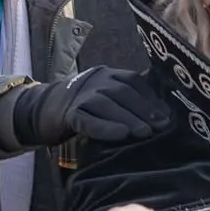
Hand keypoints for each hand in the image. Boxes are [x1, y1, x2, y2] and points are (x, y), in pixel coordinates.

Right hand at [13, 67, 172, 145]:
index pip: (133, 82)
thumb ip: (128, 102)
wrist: (42, 108)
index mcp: (108, 75)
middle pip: (122, 92)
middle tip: (160, 127)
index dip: (151, 99)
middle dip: (143, 110)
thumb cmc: (83, 107)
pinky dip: (104, 127)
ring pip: (106, 104)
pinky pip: (87, 120)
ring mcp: (80, 96)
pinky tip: (119, 135)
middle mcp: (95, 81)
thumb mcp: (106, 98)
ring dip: (128, 118)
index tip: (167, 117)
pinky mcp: (68, 114)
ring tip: (144, 133)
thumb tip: (160, 118)